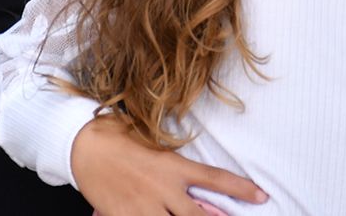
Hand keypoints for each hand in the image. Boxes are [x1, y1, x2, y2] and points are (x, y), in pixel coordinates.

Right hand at [71, 113, 267, 215]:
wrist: (84, 146)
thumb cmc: (118, 138)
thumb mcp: (151, 142)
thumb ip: (172, 162)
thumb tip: (190, 177)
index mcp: (172, 165)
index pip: (214, 178)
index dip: (239, 189)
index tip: (261, 196)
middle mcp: (163, 189)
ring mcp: (145, 207)